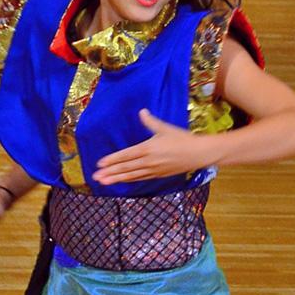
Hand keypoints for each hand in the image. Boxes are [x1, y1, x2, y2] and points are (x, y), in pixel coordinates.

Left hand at [93, 109, 219, 184]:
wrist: (198, 154)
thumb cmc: (182, 139)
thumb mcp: (165, 128)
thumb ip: (150, 121)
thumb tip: (141, 112)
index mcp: (148, 148)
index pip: (126, 155)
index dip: (112, 160)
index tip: (100, 163)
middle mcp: (148, 161)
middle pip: (125, 168)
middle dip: (110, 173)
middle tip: (96, 177)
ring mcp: (153, 170)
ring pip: (131, 176)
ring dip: (116, 179)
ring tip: (104, 182)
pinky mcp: (158, 175)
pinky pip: (140, 178)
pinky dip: (129, 180)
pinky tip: (121, 181)